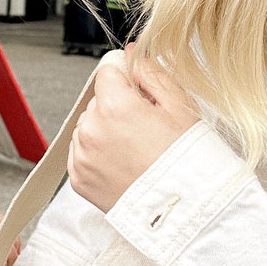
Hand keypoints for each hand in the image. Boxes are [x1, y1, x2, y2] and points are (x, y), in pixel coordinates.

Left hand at [69, 54, 200, 212]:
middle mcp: (91, 130)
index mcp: (115, 106)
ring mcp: (81, 156)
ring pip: (89, 127)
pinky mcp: (78, 179)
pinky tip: (125, 165)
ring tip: (137, 152)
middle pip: (98, 101)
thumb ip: (151, 74)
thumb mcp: (179, 106)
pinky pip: (83, 154)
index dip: (127, 80)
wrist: (185, 211)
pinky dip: (99, 156)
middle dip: (118, 108)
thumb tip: (131, 54)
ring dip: (106, 132)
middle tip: (147, 131)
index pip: (107, 72)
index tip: (142, 95)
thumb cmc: (187, 161)